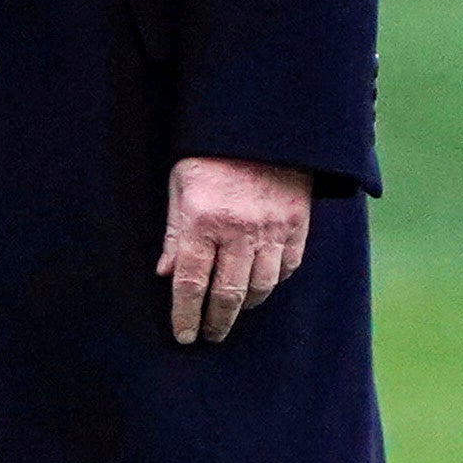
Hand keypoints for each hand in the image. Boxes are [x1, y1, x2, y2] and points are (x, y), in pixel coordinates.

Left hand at [158, 157, 310, 346]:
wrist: (261, 125)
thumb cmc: (210, 156)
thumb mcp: (179, 187)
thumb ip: (173, 234)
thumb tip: (165, 275)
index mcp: (202, 220)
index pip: (191, 283)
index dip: (186, 315)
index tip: (184, 336)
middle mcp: (238, 230)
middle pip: (228, 293)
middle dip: (216, 321)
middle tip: (209, 336)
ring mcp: (272, 228)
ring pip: (261, 286)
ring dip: (246, 306)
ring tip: (232, 313)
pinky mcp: (297, 223)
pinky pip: (288, 267)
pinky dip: (274, 282)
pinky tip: (261, 286)